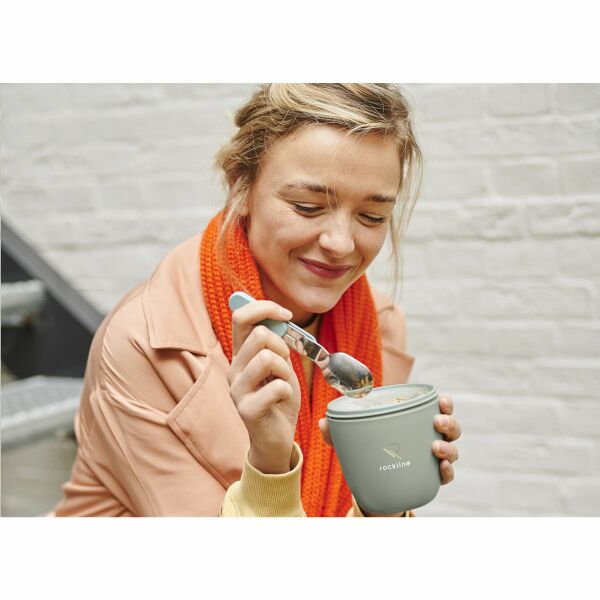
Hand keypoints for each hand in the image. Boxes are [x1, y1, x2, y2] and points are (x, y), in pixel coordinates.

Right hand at [228, 300, 301, 473]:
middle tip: (284, 365)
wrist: (276, 438)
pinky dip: (288, 391)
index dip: (265, 308)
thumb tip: (278, 316)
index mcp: (241, 354)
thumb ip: (276, 343)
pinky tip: (281, 401)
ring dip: (285, 371)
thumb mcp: (280, 365)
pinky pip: (277, 387)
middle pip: (259, 334)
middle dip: (282, 346)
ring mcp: (237, 390)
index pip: (241, 316)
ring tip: (282, 384)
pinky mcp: (247, 410)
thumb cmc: (278, 398)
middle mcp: (233, 369)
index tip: (286, 314)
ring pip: (267, 358)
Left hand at [318, 393, 461, 515]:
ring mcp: (433, 459)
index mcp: (415, 421)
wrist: (375, 486)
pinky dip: (447, 472)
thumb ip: (338, 431)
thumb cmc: (371, 451)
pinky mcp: (432, 479)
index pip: (437, 408)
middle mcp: (430, 438)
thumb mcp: (355, 439)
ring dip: (448, 448)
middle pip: (451, 427)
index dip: (445, 404)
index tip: (441, 400)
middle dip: (449, 422)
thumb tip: (322, 422)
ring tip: (435, 448)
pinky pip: (446, 476)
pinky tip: (441, 470)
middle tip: (436, 422)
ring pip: (452, 450)